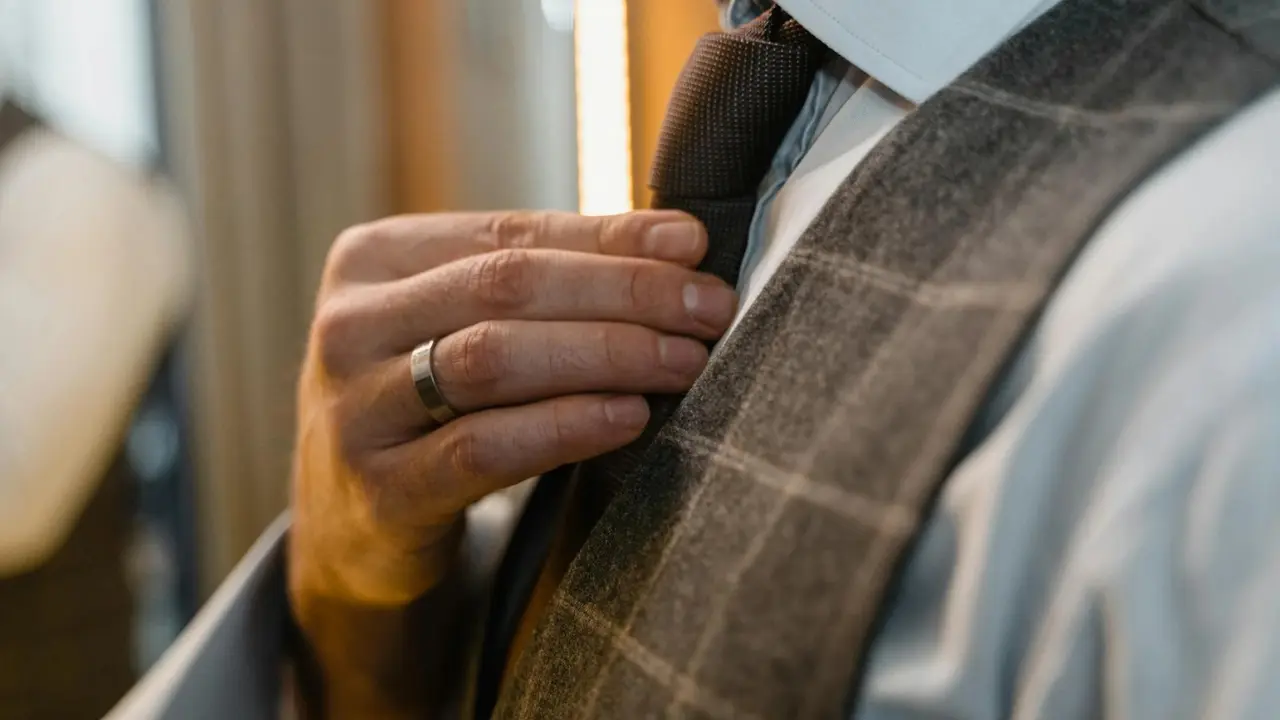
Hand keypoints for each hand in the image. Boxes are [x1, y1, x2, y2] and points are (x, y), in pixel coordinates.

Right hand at [289, 210, 736, 608]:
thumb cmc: (428, 403)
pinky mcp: (379, 490)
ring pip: (494, 358)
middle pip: (505, 285)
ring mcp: (355, 408)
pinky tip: (628, 417)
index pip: (510, 232)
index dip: (610, 238)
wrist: (350, 525)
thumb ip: (550, 277)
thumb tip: (679, 242)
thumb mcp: (464, 324)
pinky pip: (484, 448)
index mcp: (371, 258)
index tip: (694, 248)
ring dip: (606, 353)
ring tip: (683, 361)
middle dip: (623, 293)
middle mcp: (349, 324)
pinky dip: (565, 426)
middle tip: (708, 309)